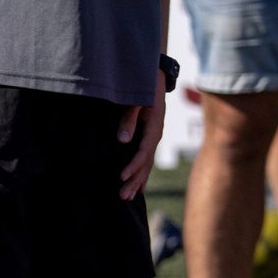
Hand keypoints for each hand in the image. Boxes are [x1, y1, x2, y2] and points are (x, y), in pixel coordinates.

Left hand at [116, 75, 166, 198]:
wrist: (156, 79)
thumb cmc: (144, 88)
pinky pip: (146, 160)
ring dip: (137, 181)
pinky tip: (139, 187)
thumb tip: (122, 141)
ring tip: (128, 197)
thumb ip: (129, 120)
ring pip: (147, 165)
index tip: (121, 177)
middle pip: (146, 164)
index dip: (132, 166)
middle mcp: (156, 137)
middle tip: (123, 196)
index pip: (143, 153)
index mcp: (154, 129)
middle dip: (134, 181)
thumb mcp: (136, 101)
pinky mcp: (150, 139)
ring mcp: (154, 139)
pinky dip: (142, 174)